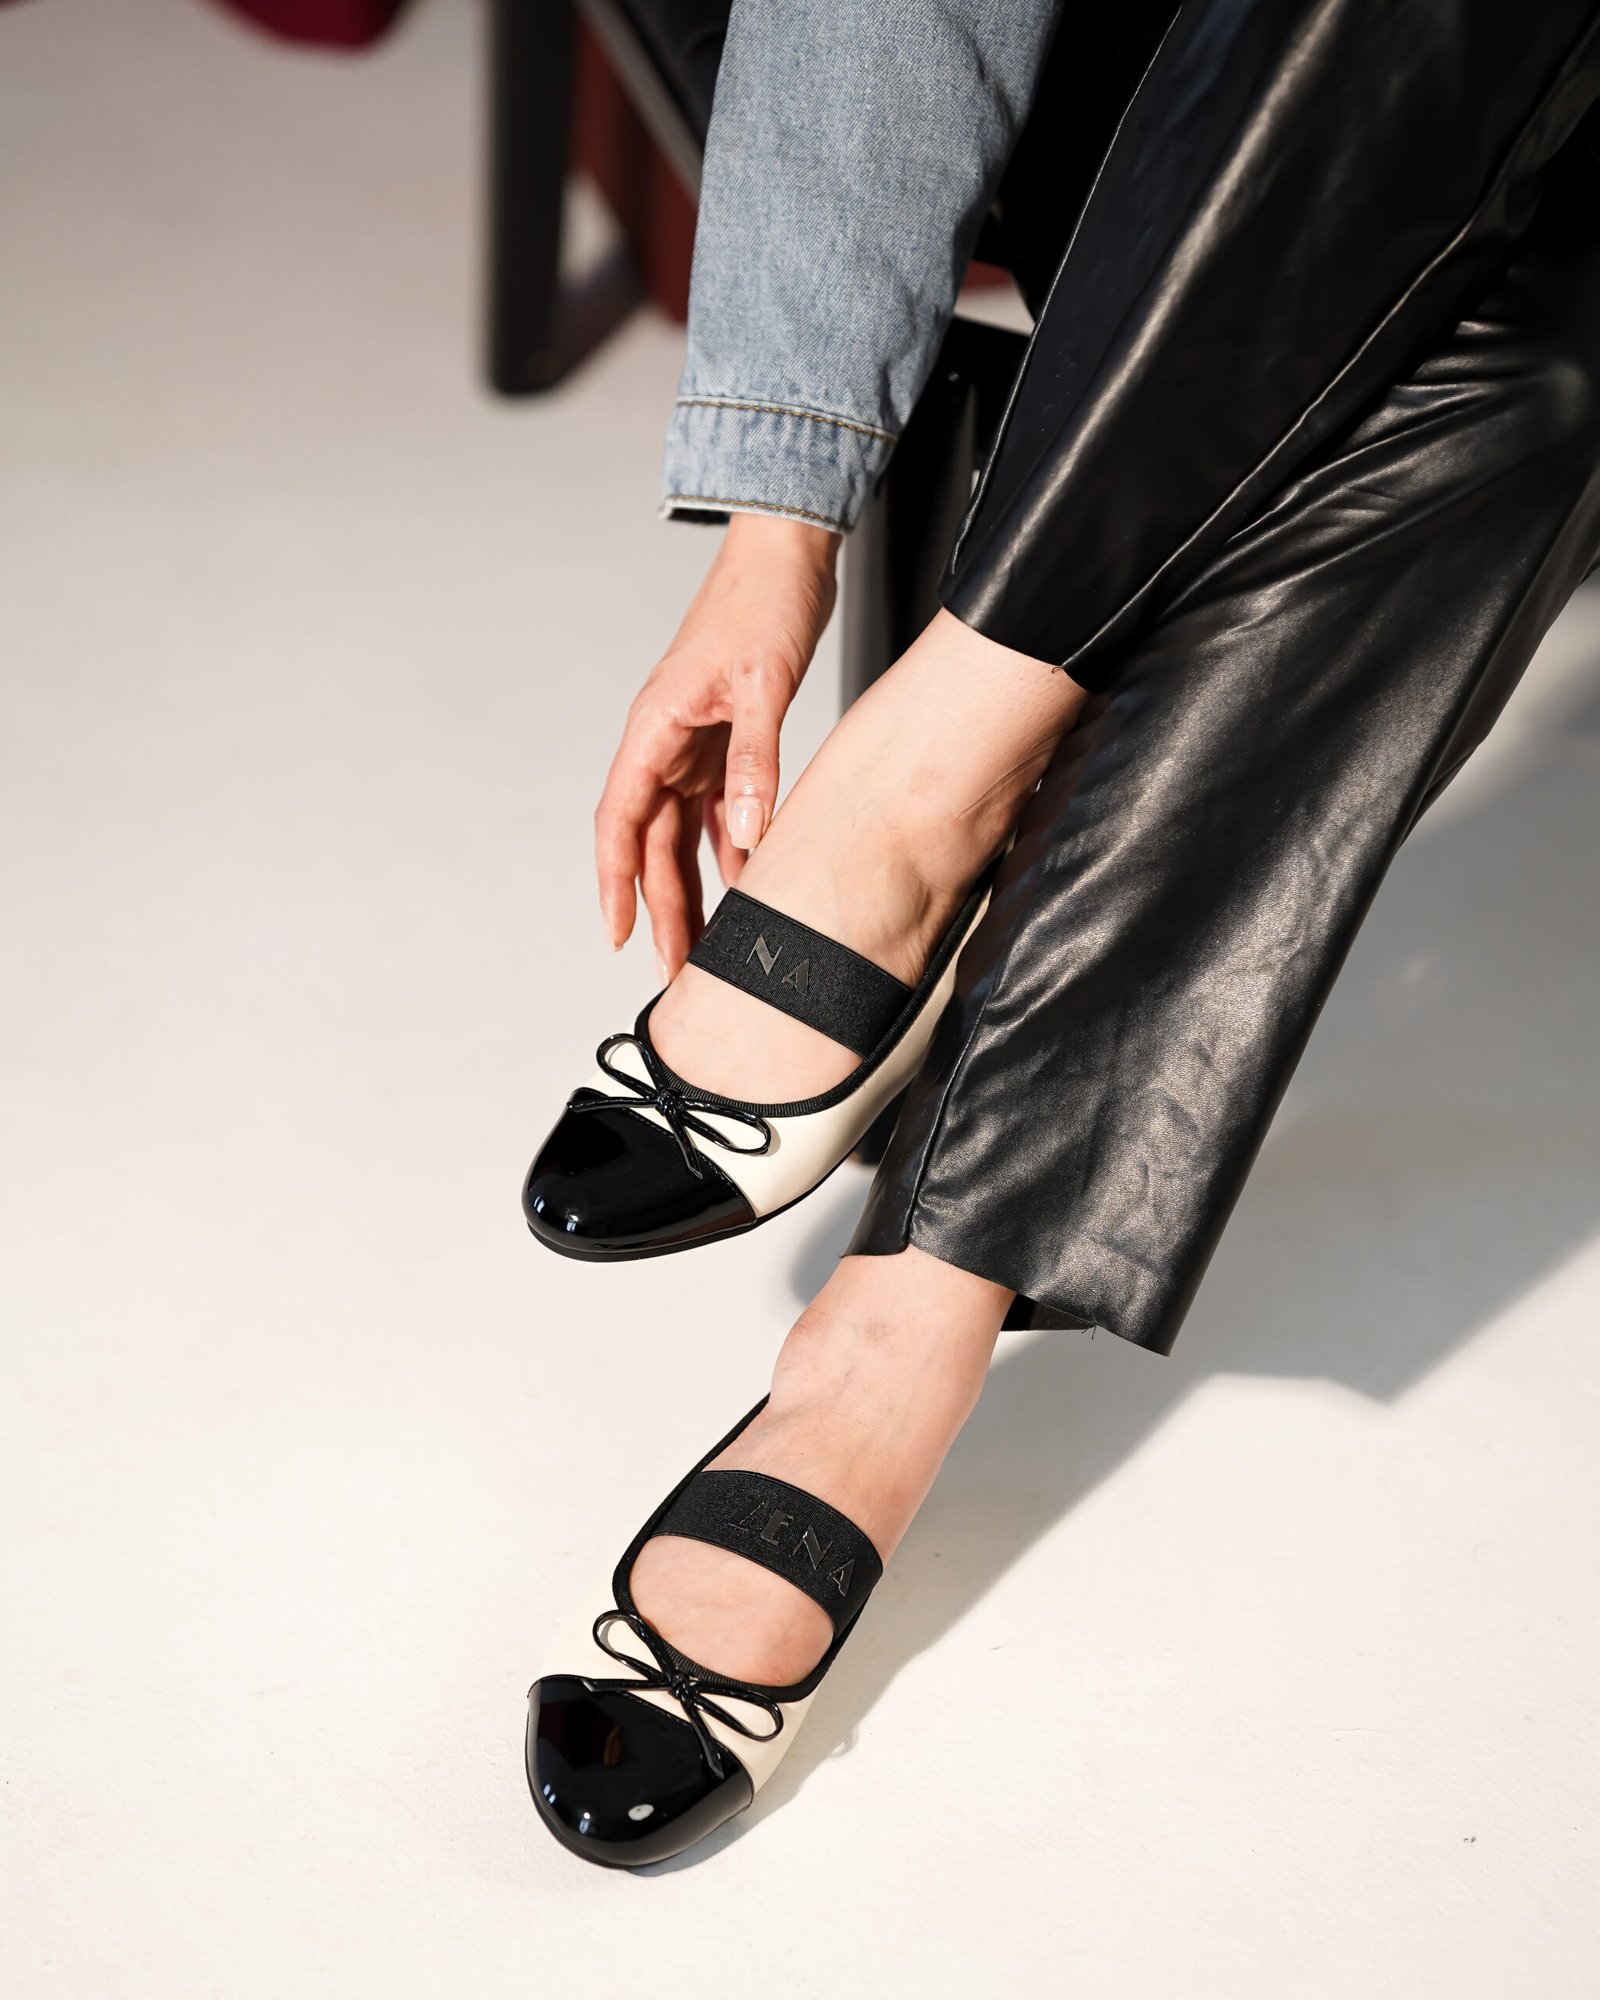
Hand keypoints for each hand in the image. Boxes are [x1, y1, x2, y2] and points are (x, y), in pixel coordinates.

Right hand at [595, 512, 840, 978]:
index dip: (616, 883)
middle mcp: (664, 741)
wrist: (786, 552)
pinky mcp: (722, 739)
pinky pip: (715, 809)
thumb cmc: (763, 602)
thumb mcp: (763, 686)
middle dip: (660, 907)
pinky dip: (728, 848)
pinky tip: (745, 884)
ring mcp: (691, 743)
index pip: (619, 821)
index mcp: (655, 728)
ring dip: (691, 887)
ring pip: (679, 832)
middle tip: (675, 968)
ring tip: (706, 943)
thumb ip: (752, 763)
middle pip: (650, 841)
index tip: (620, 934)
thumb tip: (744, 838)